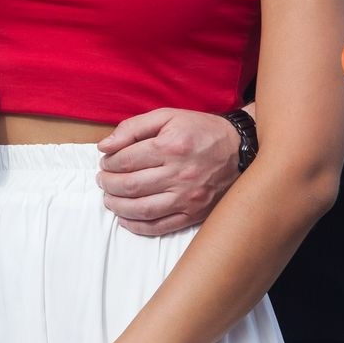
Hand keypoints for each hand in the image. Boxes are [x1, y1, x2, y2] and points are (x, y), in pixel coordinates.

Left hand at [96, 108, 239, 236]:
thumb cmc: (201, 130)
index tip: (105, 162)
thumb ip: (133, 127)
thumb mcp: (169, 116)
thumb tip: (104, 146)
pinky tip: (125, 219)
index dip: (108, 163)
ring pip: (141, 209)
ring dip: (117, 206)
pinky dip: (137, 226)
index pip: (125, 160)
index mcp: (171, 146)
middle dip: (108, 184)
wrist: (241, 149)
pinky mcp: (194, 213)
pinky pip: (159, 226)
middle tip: (103, 181)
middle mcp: (179, 173)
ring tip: (110, 198)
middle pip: (130, 186)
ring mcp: (187, 197)